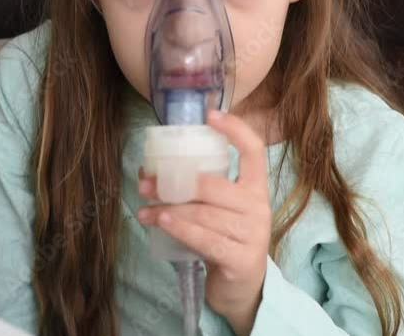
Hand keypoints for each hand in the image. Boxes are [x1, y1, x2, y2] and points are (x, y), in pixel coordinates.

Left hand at [136, 109, 271, 335]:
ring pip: (203, 213)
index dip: (235, 129)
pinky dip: (179, 228)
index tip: (209, 115)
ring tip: (144, 209)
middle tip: (146, 182)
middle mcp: (258, 208)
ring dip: (168, 209)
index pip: (254, 150)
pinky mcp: (241, 259)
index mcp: (256, 189)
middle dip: (175, 182)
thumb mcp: (218, 210)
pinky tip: (160, 222)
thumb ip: (197, 190)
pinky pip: (204, 238)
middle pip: (214, 185)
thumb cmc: (225, 239)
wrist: (242, 289)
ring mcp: (253, 234)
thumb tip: (150, 170)